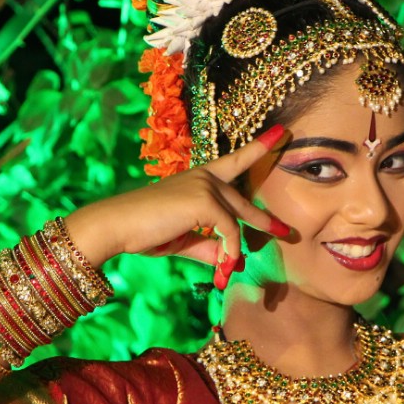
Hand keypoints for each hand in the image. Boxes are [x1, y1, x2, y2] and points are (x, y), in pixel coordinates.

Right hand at [68, 125, 291, 288]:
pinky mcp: (204, 200)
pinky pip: (229, 231)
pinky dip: (229, 253)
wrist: (116, 226)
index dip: (260, 147)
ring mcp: (205, 185)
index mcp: (199, 179)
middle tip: (287, 233)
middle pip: (243, 201)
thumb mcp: (183, 240)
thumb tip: (236, 261)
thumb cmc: (145, 232)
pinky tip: (222, 269)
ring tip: (230, 271)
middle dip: (265, 220)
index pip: (235, 161)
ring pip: (237, 219)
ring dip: (237, 249)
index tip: (282, 132)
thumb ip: (211, 247)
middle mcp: (205, 176)